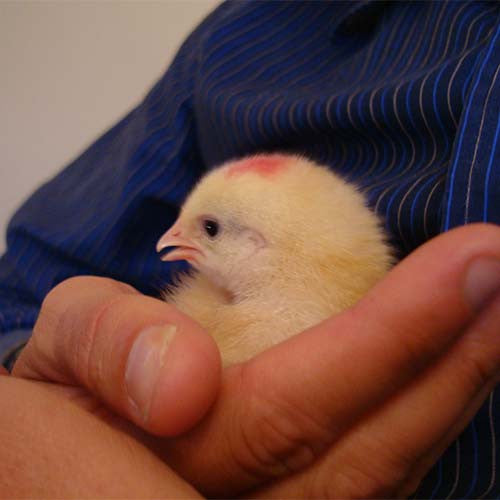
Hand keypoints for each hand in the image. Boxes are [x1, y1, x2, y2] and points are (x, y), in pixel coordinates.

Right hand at [13, 223, 499, 497]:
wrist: (42, 466)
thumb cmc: (42, 410)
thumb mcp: (56, 352)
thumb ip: (105, 344)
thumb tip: (182, 381)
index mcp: (139, 487)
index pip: (281, 416)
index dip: (384, 345)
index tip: (470, 264)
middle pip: (353, 460)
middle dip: (445, 364)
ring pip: (370, 484)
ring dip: (443, 397)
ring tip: (492, 317)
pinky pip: (360, 487)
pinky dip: (409, 429)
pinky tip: (445, 374)